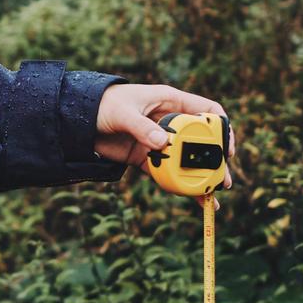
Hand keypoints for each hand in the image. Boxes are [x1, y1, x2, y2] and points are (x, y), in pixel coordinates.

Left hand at [93, 83, 236, 188]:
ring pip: (186, 161)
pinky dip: (177, 186)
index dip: (222, 127)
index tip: (227, 149)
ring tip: (211, 199)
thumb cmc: (102, 105)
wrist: (75, 119)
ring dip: (199, 179)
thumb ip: (142, 127)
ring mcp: (159, 141)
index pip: (207, 111)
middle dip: (215, 162)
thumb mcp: (122, 113)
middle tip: (224, 182)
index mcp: (170, 101)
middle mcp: (169, 121)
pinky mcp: (146, 157)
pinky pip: (166, 173)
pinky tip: (190, 200)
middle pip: (201, 141)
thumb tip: (164, 144)